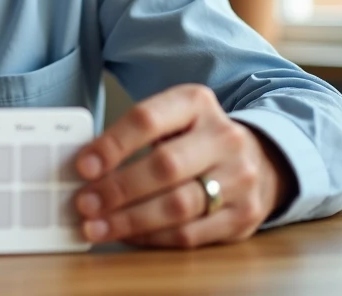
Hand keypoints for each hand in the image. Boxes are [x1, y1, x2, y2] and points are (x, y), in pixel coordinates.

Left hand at [74, 84, 291, 247]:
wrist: (258, 160)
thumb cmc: (195, 139)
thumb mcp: (172, 119)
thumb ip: (133, 135)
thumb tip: (83, 169)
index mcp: (197, 103)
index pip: (147, 119)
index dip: (112, 145)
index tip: (82, 166)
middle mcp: (224, 137)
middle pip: (164, 166)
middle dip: (118, 189)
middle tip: (84, 203)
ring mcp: (239, 179)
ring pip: (177, 206)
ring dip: (129, 220)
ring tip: (96, 225)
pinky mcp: (244, 216)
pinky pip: (189, 234)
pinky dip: (151, 238)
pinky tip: (126, 235)